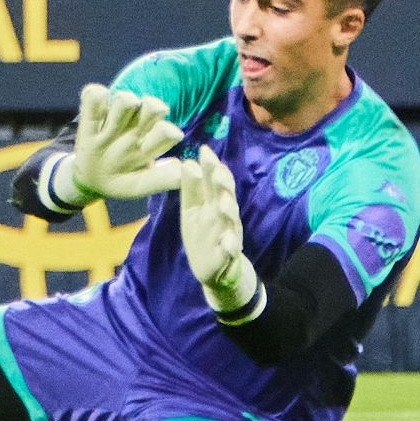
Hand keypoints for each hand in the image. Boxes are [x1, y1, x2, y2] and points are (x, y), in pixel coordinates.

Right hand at [56, 83, 183, 201]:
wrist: (92, 180)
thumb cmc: (121, 180)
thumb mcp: (139, 184)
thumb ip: (160, 179)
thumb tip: (180, 165)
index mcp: (153, 141)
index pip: (168, 131)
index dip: (165, 134)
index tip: (147, 150)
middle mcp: (138, 125)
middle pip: (153, 106)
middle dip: (149, 113)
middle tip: (134, 131)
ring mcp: (115, 118)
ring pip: (126, 99)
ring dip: (120, 110)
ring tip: (108, 129)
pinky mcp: (91, 115)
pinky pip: (94, 94)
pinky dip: (94, 99)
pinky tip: (94, 120)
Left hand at [179, 146, 259, 314]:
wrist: (215, 270)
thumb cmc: (203, 234)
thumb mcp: (192, 211)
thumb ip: (191, 189)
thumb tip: (188, 162)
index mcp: (213, 202)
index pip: (214, 180)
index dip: (211, 166)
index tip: (204, 150)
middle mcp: (224, 215)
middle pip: (226, 195)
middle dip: (222, 183)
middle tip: (217, 170)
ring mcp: (229, 234)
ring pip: (232, 221)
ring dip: (229, 211)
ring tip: (223, 203)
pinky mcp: (228, 255)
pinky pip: (231, 250)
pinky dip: (231, 246)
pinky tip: (228, 243)